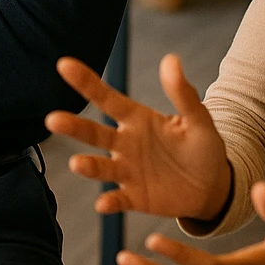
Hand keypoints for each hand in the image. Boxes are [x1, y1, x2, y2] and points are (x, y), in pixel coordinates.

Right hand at [45, 53, 232, 221]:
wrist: (212, 187)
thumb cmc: (202, 147)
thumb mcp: (198, 119)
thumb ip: (183, 92)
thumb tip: (171, 59)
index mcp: (137, 119)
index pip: (107, 98)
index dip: (86, 81)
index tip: (63, 64)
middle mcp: (125, 143)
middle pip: (94, 133)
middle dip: (73, 126)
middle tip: (52, 119)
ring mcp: (127, 171)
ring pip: (101, 166)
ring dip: (88, 165)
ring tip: (76, 163)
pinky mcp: (135, 197)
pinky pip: (119, 199)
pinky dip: (110, 202)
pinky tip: (102, 205)